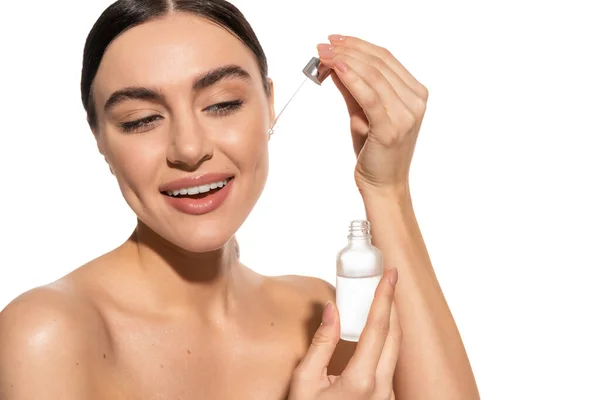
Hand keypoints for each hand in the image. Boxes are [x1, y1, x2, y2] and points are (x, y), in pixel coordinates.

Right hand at [288, 268, 399, 399]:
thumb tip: (332, 310)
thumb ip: (322, 343)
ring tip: (381, 298)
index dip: (385, 297)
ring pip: (396, 350)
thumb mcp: (305, 381)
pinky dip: (385, 339)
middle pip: (395, 335)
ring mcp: (386, 395)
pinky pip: (390, 362)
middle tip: (388, 279)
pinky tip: (375, 329)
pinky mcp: (385, 399)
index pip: (379, 328)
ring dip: (390, 321)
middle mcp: (381, 388)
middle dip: (393, 303)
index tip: (390, 274)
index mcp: (361, 381)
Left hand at [317, 35, 428, 197]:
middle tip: (324, 45)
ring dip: (346, 59)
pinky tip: (336, 68)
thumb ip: (354, 87)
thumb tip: (336, 63)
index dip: (358, 44)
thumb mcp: (363, 114)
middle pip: (379, 63)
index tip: (335, 40)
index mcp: (415, 94)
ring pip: (374, 75)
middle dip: (348, 49)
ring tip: (323, 54)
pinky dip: (352, 78)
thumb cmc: (376, 152)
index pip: (386, 59)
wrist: (384, 185)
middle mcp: (415, 102)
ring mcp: (406, 115)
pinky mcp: (391, 128)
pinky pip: (370, 96)